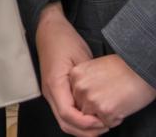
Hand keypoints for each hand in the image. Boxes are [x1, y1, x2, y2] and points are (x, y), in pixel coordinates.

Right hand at [33, 4, 109, 136]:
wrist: (49, 28)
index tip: (103, 123)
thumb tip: (100, 101)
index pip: (68, 114)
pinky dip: (78, 119)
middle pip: (65, 123)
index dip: (86, 124)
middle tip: (105, 128)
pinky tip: (92, 116)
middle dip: (85, 131)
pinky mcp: (55, 91)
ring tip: (101, 125)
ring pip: (64, 120)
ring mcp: (50, 93)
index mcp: (55, 83)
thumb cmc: (64, 39)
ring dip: (82, 128)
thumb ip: (88, 81)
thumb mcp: (81, 57)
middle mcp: (50, 92)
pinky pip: (65, 112)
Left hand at [69, 54, 155, 128]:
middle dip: (95, 109)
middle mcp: (80, 87)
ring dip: (104, 115)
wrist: (144, 68)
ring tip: (117, 102)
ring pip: (92, 118)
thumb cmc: (125, 67)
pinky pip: (107, 123)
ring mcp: (91, 99)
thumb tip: (83, 98)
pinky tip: (123, 106)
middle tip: (111, 98)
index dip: (89, 98)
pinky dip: (116, 119)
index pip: (75, 96)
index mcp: (76, 74)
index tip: (101, 93)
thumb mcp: (96, 68)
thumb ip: (86, 81)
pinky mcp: (105, 110)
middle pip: (82, 108)